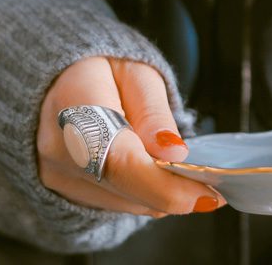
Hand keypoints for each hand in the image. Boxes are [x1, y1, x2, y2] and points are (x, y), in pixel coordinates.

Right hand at [38, 57, 223, 216]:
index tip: (208, 193)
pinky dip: (143, 194)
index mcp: (74, 104)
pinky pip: (113, 203)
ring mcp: (55, 175)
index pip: (120, 159)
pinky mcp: (63, 191)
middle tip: (215, 187)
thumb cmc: (103, 70)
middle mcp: (58, 148)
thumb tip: (174, 154)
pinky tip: (161, 176)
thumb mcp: (137, 74)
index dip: (165, 184)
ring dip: (162, 195)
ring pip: (122, 202)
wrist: (56, 79)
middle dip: (176, 193)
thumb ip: (153, 113)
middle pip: (124, 188)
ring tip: (191, 177)